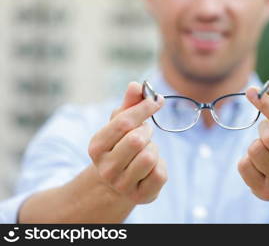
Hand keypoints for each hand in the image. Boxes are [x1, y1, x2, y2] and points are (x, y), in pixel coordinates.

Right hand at [88, 82, 167, 204]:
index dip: (144, 108)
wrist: (117, 182)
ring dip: (154, 148)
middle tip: (145, 132)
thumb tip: (136, 84)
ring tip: (145, 151)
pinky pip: (160, 173)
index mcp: (96, 146)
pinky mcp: (141, 195)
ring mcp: (122, 185)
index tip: (157, 100)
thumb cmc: (121, 145)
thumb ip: (129, 103)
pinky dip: (160, 164)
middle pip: (137, 139)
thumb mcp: (121, 123)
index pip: (123, 122)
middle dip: (147, 131)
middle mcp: (106, 168)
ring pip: (150, 156)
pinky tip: (150, 166)